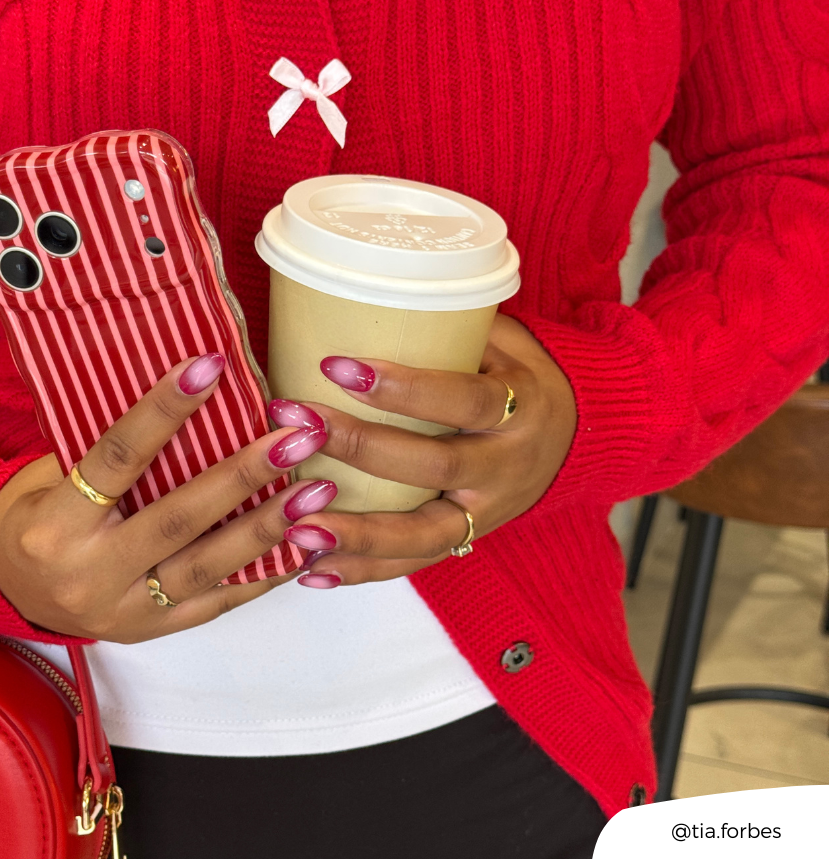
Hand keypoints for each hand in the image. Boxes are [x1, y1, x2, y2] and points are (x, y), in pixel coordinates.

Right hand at [0, 354, 331, 640]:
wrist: (9, 589)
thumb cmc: (38, 514)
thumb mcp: (53, 474)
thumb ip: (112, 448)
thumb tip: (188, 393)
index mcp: (56, 524)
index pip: (118, 459)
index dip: (164, 410)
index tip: (210, 366)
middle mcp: (90, 574)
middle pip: (177, 519)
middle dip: (242, 476)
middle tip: (295, 438)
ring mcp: (124, 610)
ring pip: (207, 567)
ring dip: (268, 527)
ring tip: (316, 492)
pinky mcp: (153, 631)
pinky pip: (217, 602)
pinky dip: (263, 572)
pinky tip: (304, 542)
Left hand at [272, 314, 576, 586]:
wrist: (575, 438)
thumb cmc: (522, 377)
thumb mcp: (506, 343)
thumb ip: (454, 329)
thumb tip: (366, 301)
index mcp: (521, 409)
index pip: (462, 399)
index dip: (403, 387)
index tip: (336, 365)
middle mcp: (506, 467)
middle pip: (433, 467)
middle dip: (360, 450)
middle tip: (296, 428)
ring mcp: (486, 513)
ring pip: (424, 535)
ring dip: (358, 535)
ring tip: (298, 530)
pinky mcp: (467, 539)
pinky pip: (416, 562)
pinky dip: (365, 570)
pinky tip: (315, 570)